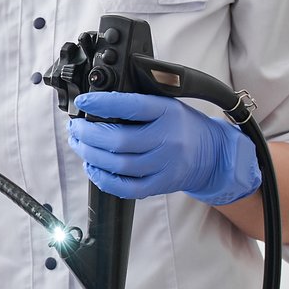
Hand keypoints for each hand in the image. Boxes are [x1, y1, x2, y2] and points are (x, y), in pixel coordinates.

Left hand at [66, 91, 260, 206]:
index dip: (102, 103)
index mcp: (167, 112)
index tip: (83, 102)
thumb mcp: (167, 104)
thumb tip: (99, 103)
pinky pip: (127, 187)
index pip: (131, 106)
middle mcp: (167, 139)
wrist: (212, 154)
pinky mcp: (160, 184)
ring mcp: (164, 164)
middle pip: (119, 139)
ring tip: (80, 145)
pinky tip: (93, 168)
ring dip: (90, 155)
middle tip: (76, 127)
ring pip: (118, 164)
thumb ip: (139, 103)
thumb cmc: (183, 126)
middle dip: (88, 133)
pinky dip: (104, 179)